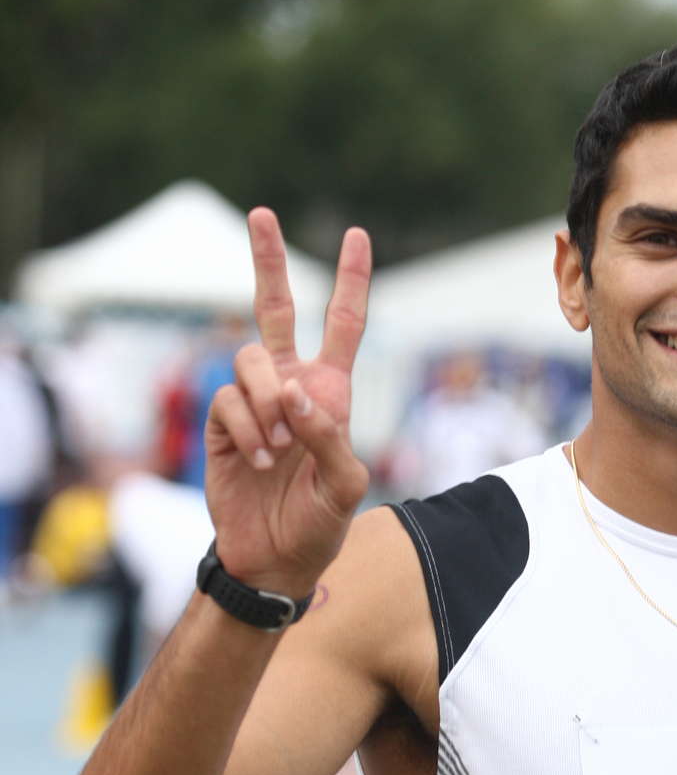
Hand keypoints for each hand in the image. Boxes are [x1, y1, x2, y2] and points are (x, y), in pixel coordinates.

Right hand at [204, 210, 371, 596]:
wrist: (272, 559)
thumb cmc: (318, 527)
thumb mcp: (343, 487)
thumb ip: (328, 438)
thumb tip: (294, 390)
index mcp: (330, 393)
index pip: (343, 326)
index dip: (351, 282)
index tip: (357, 236)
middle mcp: (291, 387)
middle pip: (276, 310)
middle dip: (269, 261)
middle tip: (261, 214)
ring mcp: (253, 403)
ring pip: (251, 359)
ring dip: (267, 400)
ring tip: (278, 449)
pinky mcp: (220, 423)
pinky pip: (228, 400)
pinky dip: (247, 428)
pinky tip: (259, 459)